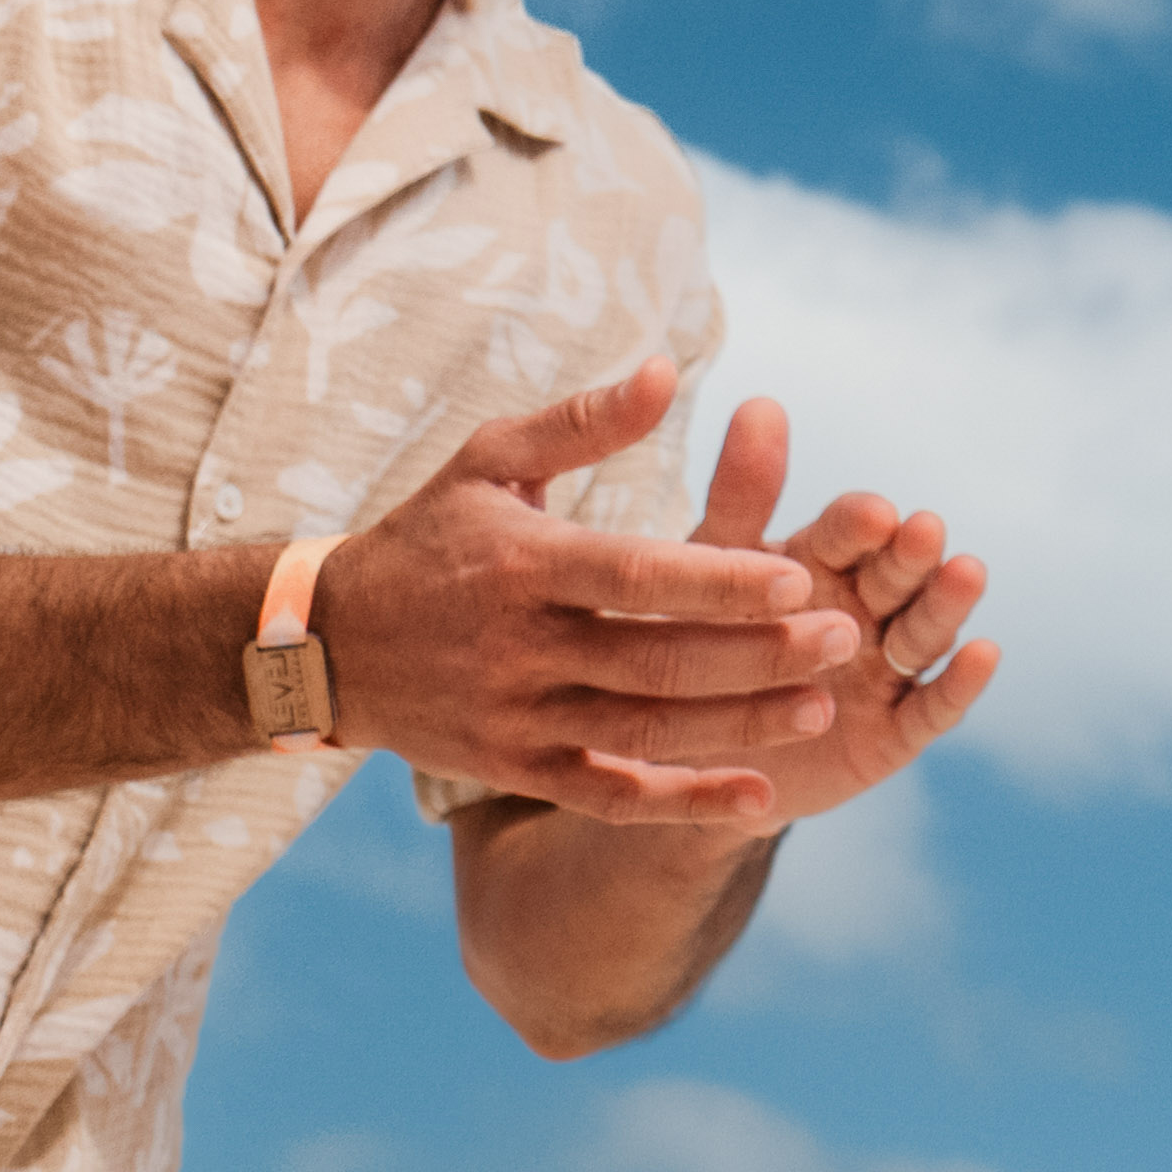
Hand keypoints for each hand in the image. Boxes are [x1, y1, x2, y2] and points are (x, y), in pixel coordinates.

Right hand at [312, 359, 852, 825]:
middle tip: (845, 636)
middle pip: (655, 658)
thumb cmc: (427, 536)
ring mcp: (517, 717)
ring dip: (738, 725)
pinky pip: (609, 795)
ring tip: (823, 705)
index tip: (797, 575)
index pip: (635, 574)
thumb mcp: (488, 461)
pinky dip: (684, 803)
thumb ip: (582, 421)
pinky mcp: (515, 768)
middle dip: (756, 654)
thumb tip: (670, 369)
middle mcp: (520, 648)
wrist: (326, 644)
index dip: (717, 581)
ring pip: (644, 729)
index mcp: (524, 563)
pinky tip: (759, 799)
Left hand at [681, 393, 1000, 824]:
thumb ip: (741, 496)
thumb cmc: (696, 648)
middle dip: (911, 554)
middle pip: (897, 575)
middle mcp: (863, 608)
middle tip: (922, 532)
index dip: (861, 524)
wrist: (686, 760)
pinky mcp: (895, 734)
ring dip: (947, 603)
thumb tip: (762, 400)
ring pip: (924, 633)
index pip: (848, 532)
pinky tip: (983, 654)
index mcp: (820, 562)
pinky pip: (933, 708)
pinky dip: (961, 683)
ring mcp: (883, 670)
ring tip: (966, 572)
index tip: (872, 513)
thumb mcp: (709, 573)